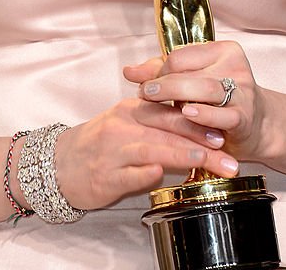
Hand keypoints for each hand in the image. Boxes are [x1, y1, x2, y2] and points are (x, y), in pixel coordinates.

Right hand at [52, 96, 238, 210]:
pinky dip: (144, 173)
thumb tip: (197, 130)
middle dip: (201, 140)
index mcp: (132, 110)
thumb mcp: (128, 125)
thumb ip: (159, 124)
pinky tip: (160, 174)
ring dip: (179, 152)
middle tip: (227, 152)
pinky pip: (128, 173)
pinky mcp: (105, 176)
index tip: (225, 129)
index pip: (171, 111)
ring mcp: (113, 150)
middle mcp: (124, 125)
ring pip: (151, 148)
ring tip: (204, 159)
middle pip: (167, 129)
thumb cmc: (100, 146)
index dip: (199, 120)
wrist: (58, 165)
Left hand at [124, 41, 266, 162]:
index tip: (146, 84)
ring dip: (175, 96)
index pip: (180, 55)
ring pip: (203, 89)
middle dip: (161, 84)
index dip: (159, 71)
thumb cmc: (220, 101)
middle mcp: (234, 66)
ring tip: (156, 102)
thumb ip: (162, 73)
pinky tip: (187, 115)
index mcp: (222, 50)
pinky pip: (222, 114)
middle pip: (188, 71)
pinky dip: (203, 115)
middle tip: (144, 95)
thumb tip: (128, 71)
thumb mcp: (194, 80)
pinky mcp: (245, 116)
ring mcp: (243, 91)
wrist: (259, 126)